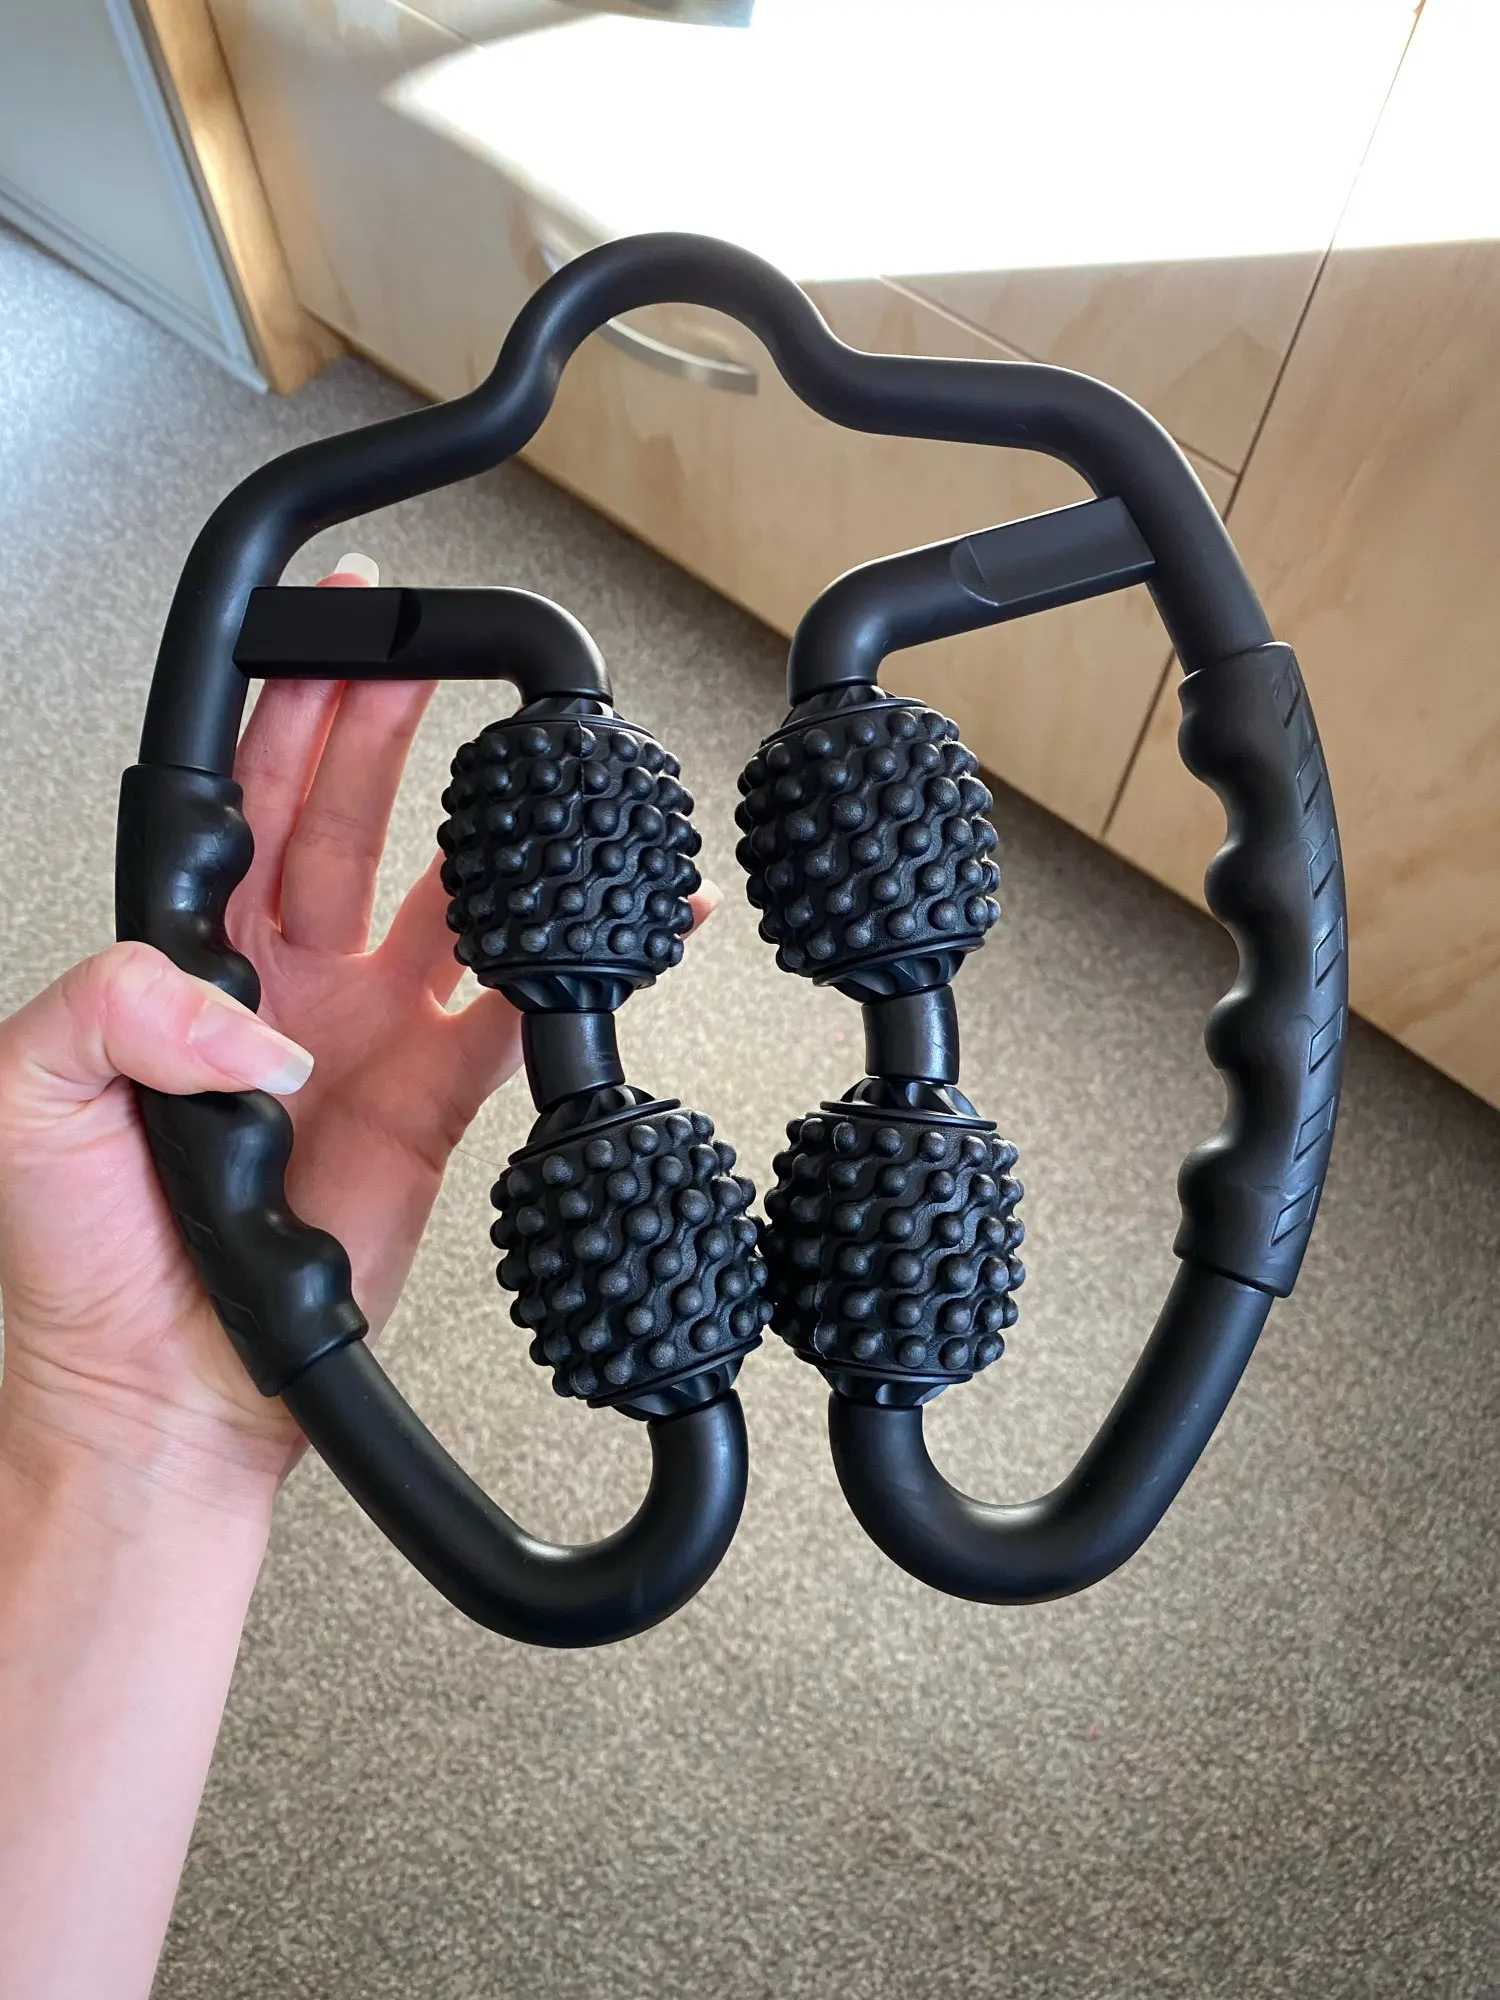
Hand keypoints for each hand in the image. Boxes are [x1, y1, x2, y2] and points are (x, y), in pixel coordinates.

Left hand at [0, 561, 715, 1508]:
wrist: (160, 1393)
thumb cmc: (76, 1261)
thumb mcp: (26, 1100)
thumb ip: (112, 1006)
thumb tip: (248, 1015)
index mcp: (179, 957)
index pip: (241, 797)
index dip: (284, 708)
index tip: (323, 634)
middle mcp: (277, 981)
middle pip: (342, 812)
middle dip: (382, 721)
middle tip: (423, 653)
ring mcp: (360, 1034)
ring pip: (438, 892)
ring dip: (485, 826)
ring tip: (532, 766)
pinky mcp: (431, 1099)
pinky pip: (512, 1007)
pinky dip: (565, 964)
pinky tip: (599, 923)